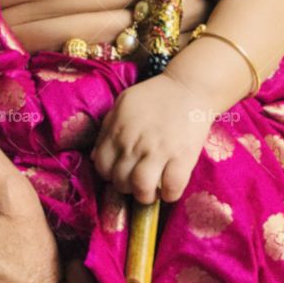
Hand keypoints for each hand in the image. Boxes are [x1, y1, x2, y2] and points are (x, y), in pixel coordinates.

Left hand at [91, 74, 214, 203]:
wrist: (188, 87)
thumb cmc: (154, 96)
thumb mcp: (122, 105)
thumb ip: (107, 130)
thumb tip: (95, 157)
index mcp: (118, 131)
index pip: (102, 167)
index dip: (109, 174)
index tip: (120, 172)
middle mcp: (135, 143)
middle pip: (120, 181)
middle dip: (126, 187)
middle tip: (136, 181)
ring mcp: (159, 151)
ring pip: (141, 189)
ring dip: (144, 195)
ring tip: (151, 190)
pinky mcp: (183, 157)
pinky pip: (171, 188)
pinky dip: (169, 194)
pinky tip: (169, 188)